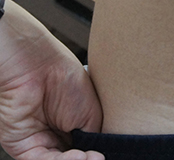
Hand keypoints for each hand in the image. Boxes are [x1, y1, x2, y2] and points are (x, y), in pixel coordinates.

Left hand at [0, 0, 103, 159]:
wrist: (38, 67)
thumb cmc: (66, 78)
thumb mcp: (92, 114)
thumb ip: (93, 138)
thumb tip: (98, 157)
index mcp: (75, 126)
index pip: (87, 148)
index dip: (96, 153)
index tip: (105, 153)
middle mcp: (57, 135)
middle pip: (73, 157)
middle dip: (88, 159)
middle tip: (99, 157)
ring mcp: (41, 141)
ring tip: (91, 157)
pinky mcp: (24, 146)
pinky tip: (78, 156)